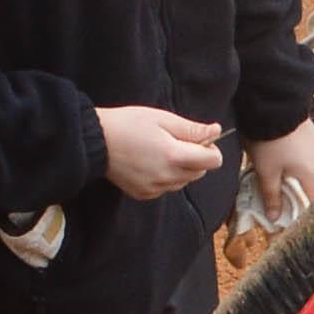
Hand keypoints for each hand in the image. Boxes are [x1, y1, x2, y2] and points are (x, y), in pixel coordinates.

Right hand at [95, 102, 225, 200]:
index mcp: (174, 156)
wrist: (96, 141)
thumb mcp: (163, 119)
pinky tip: (150, 162)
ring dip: (181, 168)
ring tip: (160, 151)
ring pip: (183, 181)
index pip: (213, 161)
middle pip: (200, 172)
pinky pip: (166, 188)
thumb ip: (192, 129)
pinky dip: (165, 177)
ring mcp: (155, 189)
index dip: (210, 148)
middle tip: (175, 141)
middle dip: (196, 158)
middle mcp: (167, 177)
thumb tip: (216, 131)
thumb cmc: (128, 124)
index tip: (198, 139)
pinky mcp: (144, 194)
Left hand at [242, 121, 313, 221]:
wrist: (274, 105)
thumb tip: (275, 218)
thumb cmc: (271, 143)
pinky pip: (305, 152)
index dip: (308, 212)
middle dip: (297, 192)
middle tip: (279, 195)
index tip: (295, 216)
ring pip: (308, 167)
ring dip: (296, 173)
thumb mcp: (266, 172)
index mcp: (311, 173)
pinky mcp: (310, 132)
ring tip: (277, 172)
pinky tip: (281, 154)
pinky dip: (295, 159)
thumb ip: (272, 196)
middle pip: (311, 183)